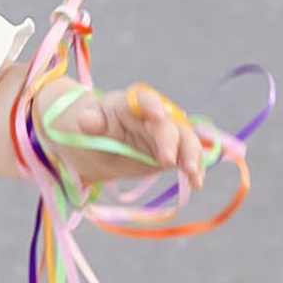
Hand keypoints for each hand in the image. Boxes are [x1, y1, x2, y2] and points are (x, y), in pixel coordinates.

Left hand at [57, 86, 207, 188]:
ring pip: (186, 140)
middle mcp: (155, 115)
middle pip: (169, 123)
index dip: (151, 105)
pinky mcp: (174, 152)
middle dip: (171, 141)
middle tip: (168, 161)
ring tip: (192, 174)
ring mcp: (167, 134)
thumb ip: (90, 121)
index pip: (143, 99)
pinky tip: (196, 183)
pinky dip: (194, 169)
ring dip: (191, 156)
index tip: (158, 115)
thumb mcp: (89, 122)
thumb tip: (86, 121)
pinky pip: (188, 158)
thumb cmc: (96, 127)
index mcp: (132, 103)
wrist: (103, 144)